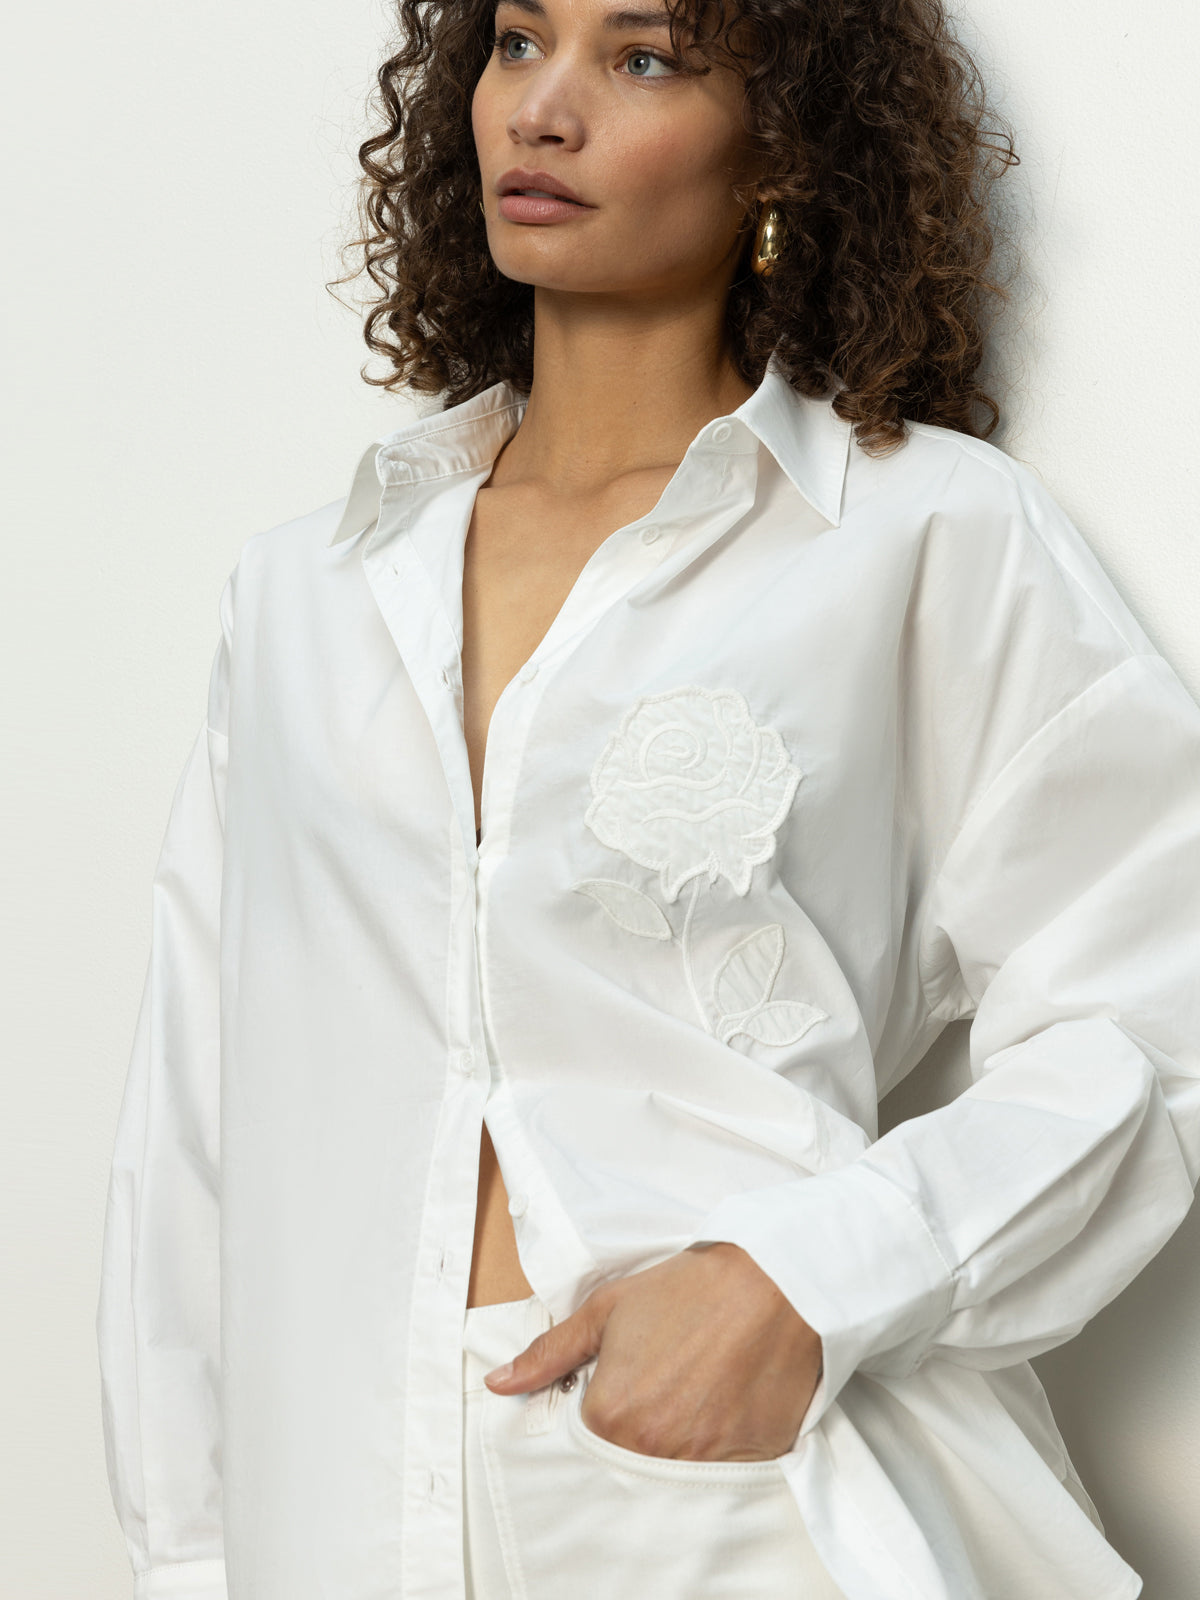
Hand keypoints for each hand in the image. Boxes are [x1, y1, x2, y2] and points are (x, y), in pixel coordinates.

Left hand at [482, 1241, 822, 1460]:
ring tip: (701, 1383)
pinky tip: (730, 1398)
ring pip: (678, 1466)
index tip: (631, 1376)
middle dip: (643, 1424)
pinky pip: (724, 1469)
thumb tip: (500, 1383)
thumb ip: (551, 1354)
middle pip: (633, 1456)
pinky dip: (723, 1443)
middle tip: (669, 1380)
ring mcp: (705, 1462)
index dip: (608, 1402)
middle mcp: (655, 1450)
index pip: (591, 1436)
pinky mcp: (752, 1462)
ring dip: (683, 1434)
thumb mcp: (609, 1309)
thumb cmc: (690, 1288)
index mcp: (612, 1417)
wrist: (775, 1281)